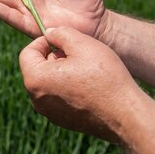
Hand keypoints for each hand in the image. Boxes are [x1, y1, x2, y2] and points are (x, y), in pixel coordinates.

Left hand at [19, 27, 139, 143]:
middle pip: (36, 68)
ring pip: (47, 82)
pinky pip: (57, 96)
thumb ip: (59, 33)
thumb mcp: (81, 43)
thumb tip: (49, 33)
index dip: (43, 41)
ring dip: (60, 71)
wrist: (127, 114)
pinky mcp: (62, 120)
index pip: (27, 53)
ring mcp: (49, 112)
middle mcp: (37, 99)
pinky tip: (88, 84)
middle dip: (53, 56)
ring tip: (84, 68)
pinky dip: (67, 87)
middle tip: (76, 54)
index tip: (60, 40)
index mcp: (35, 79)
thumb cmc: (104, 77)